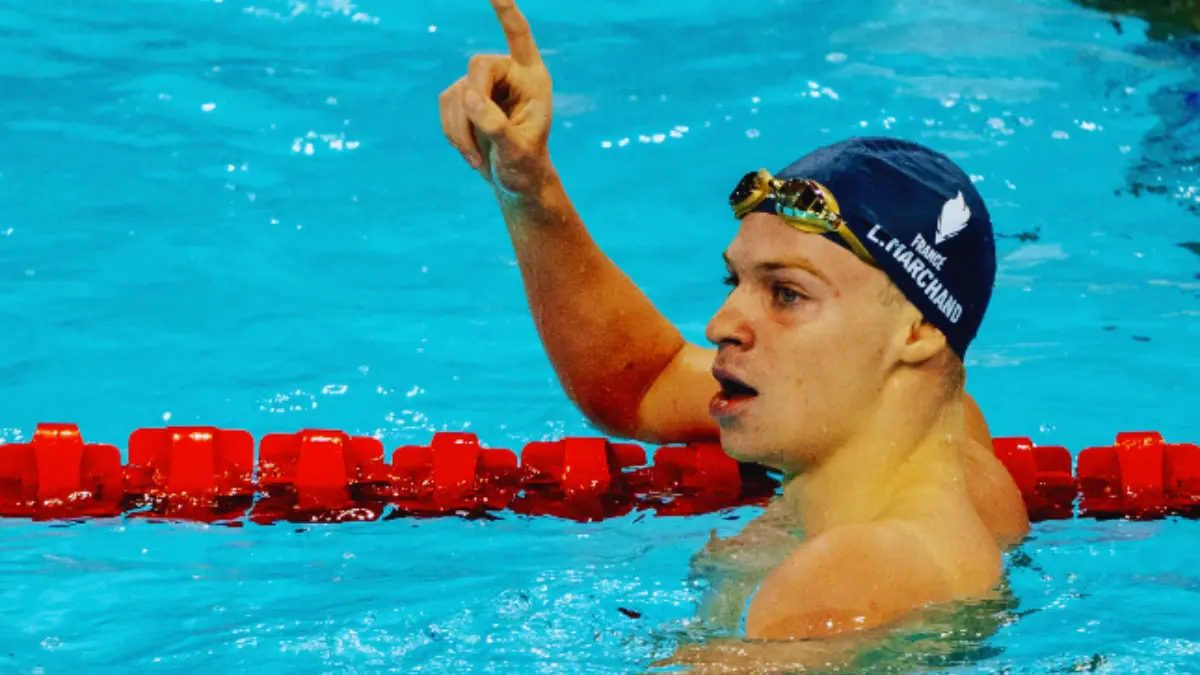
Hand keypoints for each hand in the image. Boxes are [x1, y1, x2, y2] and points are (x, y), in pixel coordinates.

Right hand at [438, 0, 553, 198]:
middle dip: (473, 104)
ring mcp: (483, 85)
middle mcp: (509, 75)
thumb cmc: (526, 167)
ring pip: (456, 93)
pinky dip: (452, 133)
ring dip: (460, 130)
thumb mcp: (515, 151)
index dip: (505, 12)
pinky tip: (471, 155)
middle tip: (479, 141)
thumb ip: (495, 124)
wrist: (517, 181)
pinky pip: (446, 106)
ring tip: (478, 160)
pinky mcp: (463, 98)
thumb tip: (467, 97)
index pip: (519, 35)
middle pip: (478, 67)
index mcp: (533, 79)